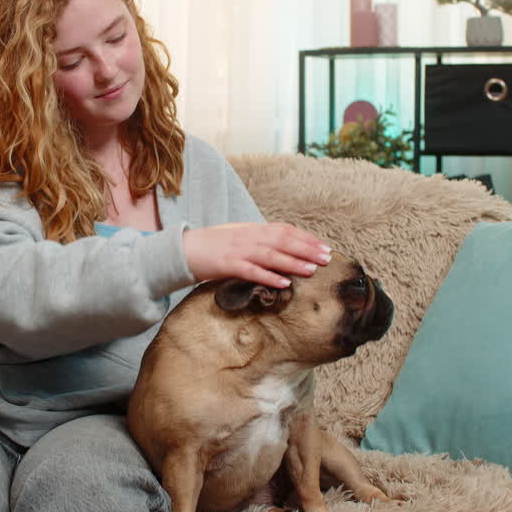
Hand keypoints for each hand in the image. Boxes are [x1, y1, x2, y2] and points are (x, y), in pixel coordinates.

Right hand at [182, 222, 332, 288]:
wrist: (184, 250)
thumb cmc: (213, 246)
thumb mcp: (239, 237)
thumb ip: (260, 240)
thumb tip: (284, 247)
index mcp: (253, 228)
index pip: (285, 230)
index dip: (306, 238)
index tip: (324, 247)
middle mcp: (248, 236)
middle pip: (283, 240)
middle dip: (307, 249)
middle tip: (327, 258)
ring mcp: (238, 250)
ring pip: (271, 254)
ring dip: (293, 262)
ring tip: (311, 270)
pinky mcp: (227, 264)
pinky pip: (251, 271)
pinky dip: (269, 276)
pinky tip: (283, 282)